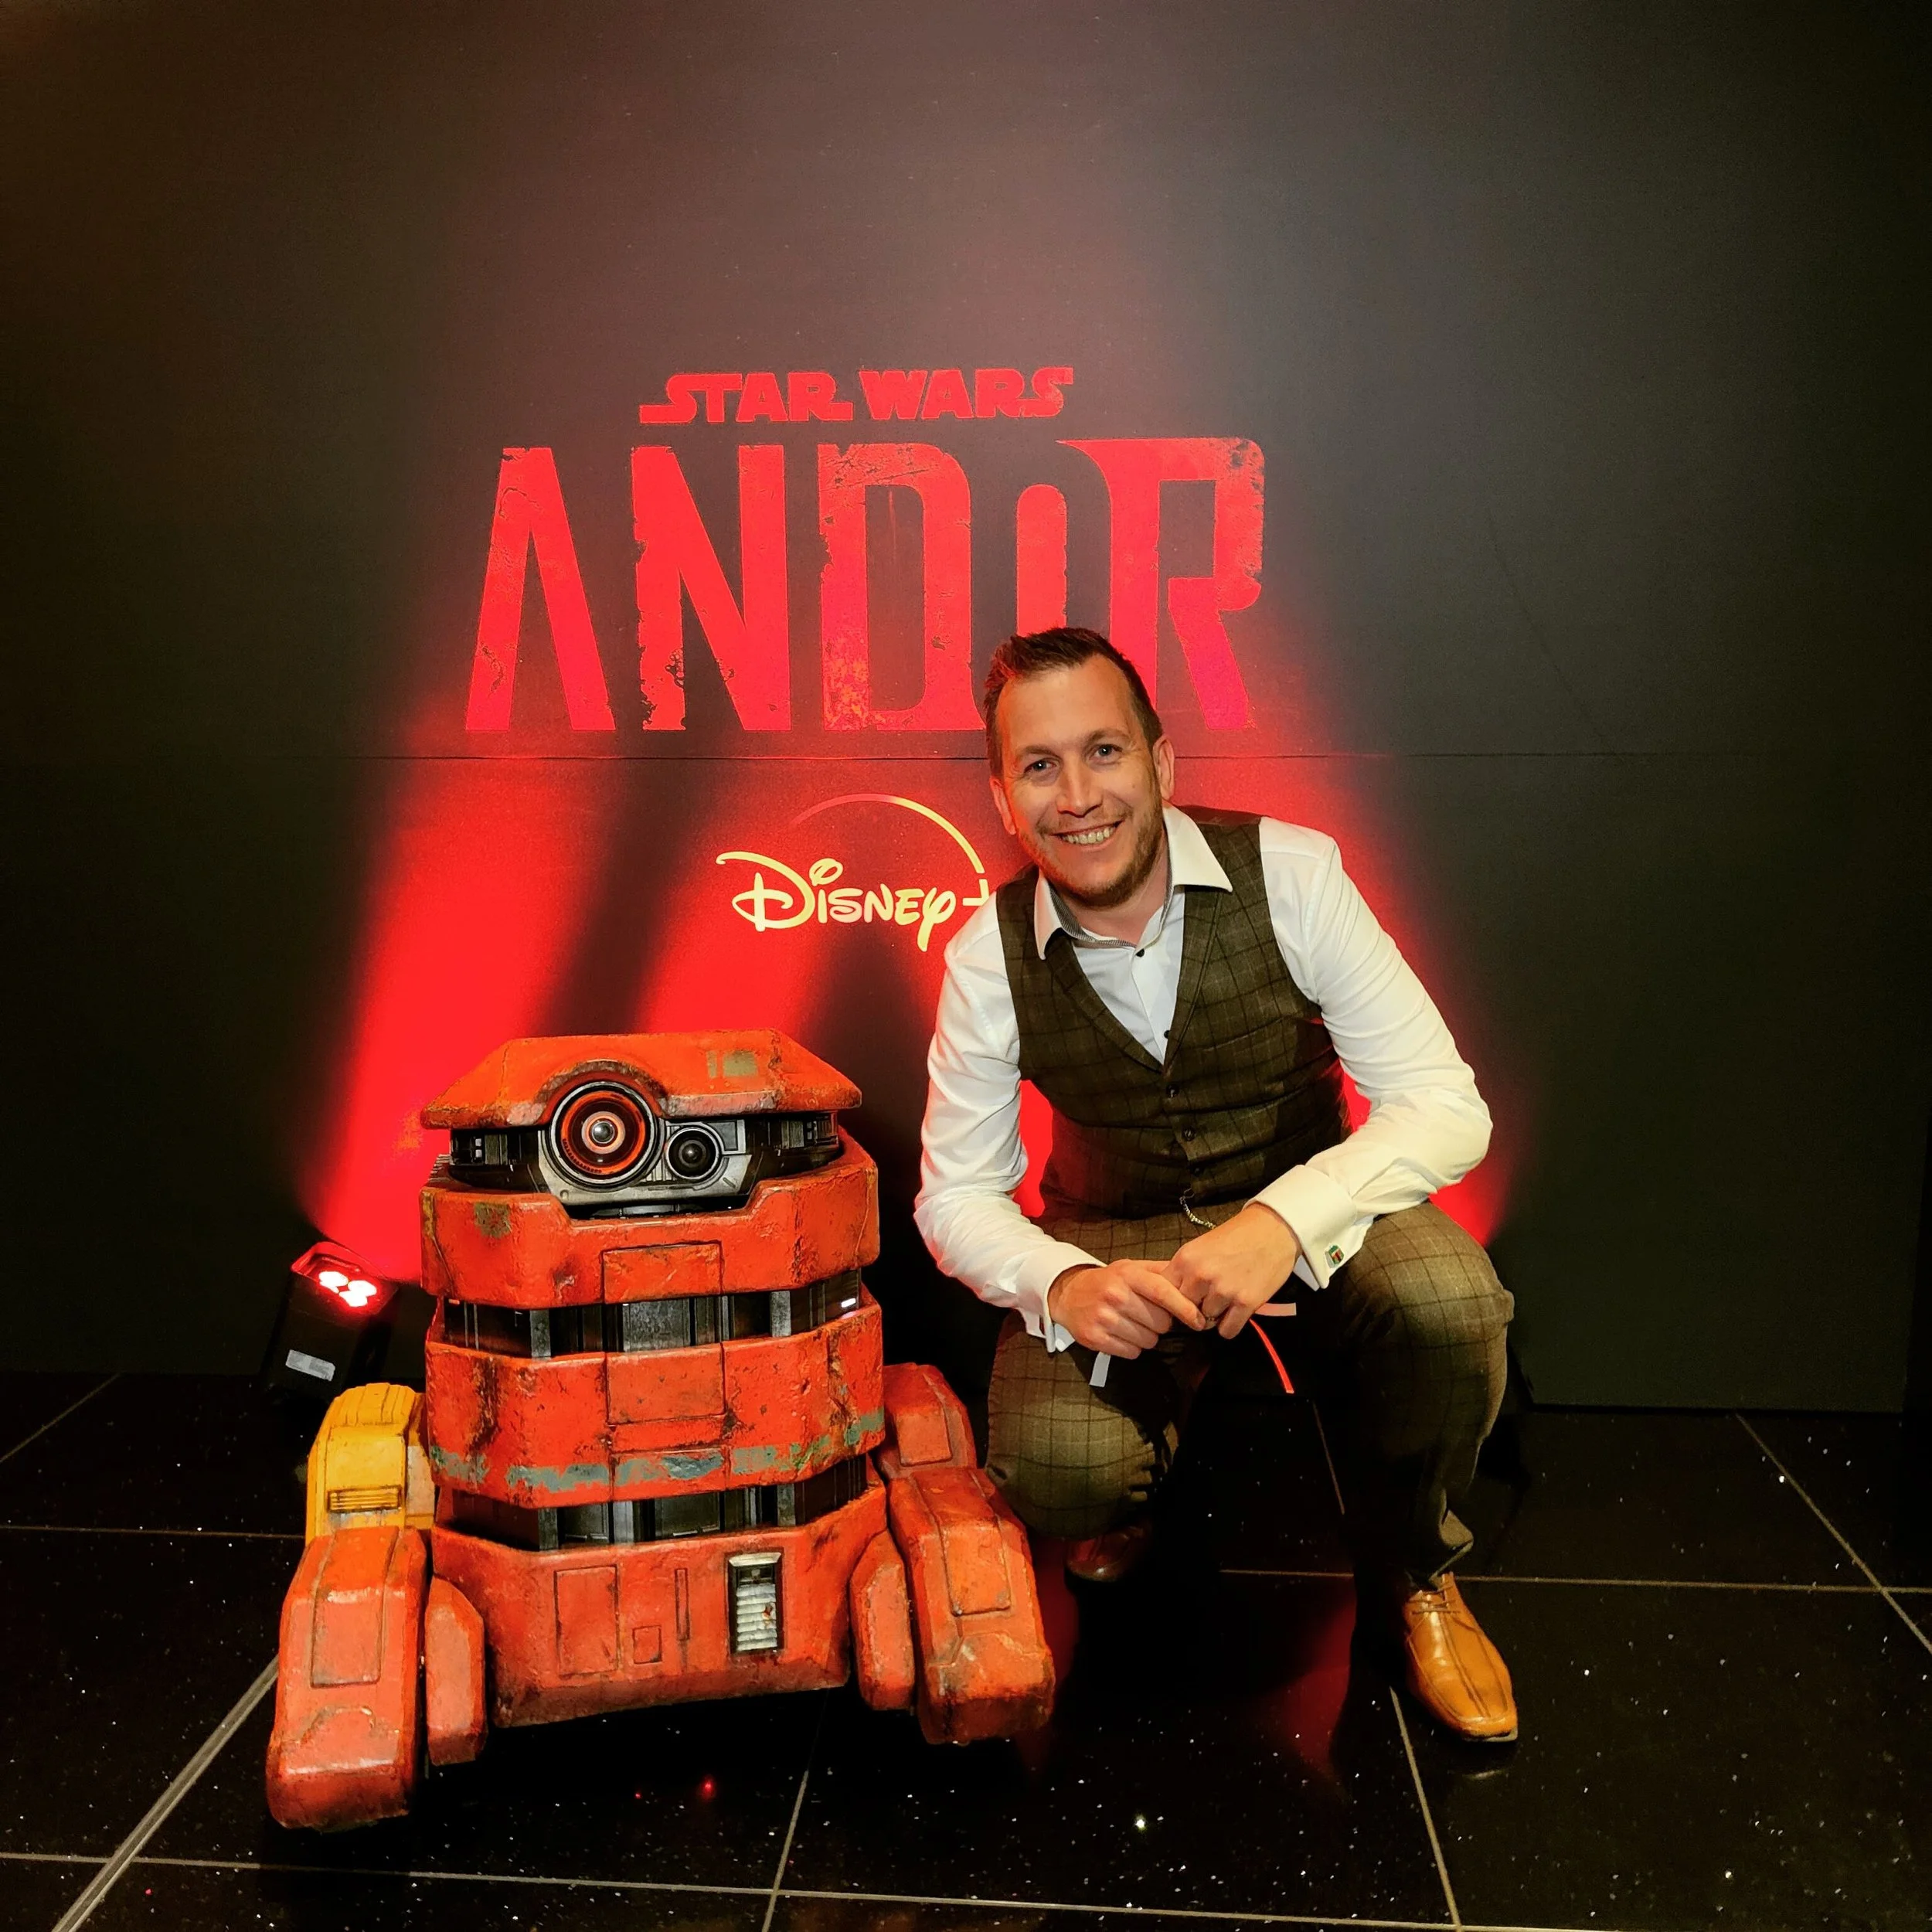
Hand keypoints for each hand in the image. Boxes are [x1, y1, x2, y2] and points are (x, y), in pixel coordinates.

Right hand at [1046, 1260, 1209, 1357]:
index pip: (1163, 1292)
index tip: (1199, 1320)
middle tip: (1149, 1316)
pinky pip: (1131, 1352)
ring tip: (1133, 1324)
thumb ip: (1161, 1271)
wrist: (1069, 1294)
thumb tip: (1190, 1278)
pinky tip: (1122, 1334)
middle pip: (1160, 1323)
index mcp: (1128, 1275)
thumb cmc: (1108, 1281)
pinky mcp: (1095, 1338)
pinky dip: (1132, 1347)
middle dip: (1161, 1323)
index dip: (1185, 1308)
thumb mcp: (1132, 1267)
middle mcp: (1116, 1295)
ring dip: (1147, 1336)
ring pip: (1148, 1341)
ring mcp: (1104, 1318)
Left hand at [1162, 1202, 1300, 1337]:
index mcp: (1185, 1259)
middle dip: (1195, 1309)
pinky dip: (1231, 1325)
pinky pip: (1227, 1331)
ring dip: (1215, 1316)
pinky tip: (1237, 1311)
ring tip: (1227, 1300)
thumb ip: (1184, 1270)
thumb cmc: (1237, 1236)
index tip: (1184, 1300)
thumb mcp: (1200, 1247)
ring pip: (1206, 1323)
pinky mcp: (1246, 1302)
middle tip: (1209, 1300)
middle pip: (1185, 1311)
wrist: (1273, 1229)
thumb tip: (1168, 1297)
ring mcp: (1223, 1290)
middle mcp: (1200, 1275)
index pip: (1165, 1294)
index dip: (1174, 1300)